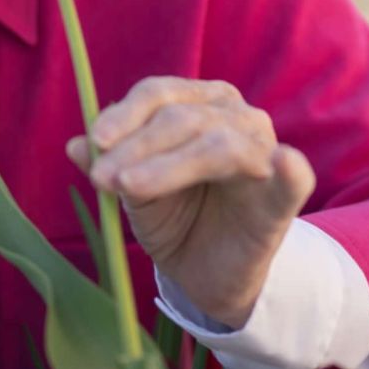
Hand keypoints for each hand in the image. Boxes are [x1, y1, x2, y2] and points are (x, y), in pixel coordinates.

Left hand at [68, 76, 315, 328]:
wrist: (210, 274)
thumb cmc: (176, 220)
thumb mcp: (135, 191)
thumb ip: (112, 164)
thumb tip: (75, 145)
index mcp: (201, 105)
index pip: (160, 94)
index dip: (124, 115)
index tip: (94, 144)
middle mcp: (237, 119)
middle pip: (183, 118)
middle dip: (136, 147)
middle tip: (101, 180)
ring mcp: (265, 155)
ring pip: (217, 146)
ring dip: (169, 166)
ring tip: (132, 188)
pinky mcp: (284, 199)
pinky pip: (293, 178)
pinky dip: (289, 168)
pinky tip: (282, 163)